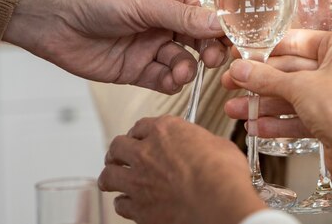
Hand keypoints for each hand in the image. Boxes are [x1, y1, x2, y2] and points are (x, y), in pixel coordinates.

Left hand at [3, 0, 226, 93]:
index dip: (221, 27)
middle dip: (210, 50)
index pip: (206, 12)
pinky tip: (171, 80)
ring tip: (182, 71)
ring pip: (184, 61)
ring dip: (188, 68)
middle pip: (200, 39)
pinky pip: (163, 78)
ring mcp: (150, 45)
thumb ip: (184, 16)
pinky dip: (171, 81)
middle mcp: (164, 19)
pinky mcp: (136, 68)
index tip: (235, 41)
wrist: (50, 17)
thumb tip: (220, 24)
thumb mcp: (145, 2)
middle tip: (213, 59)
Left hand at [98, 116, 265, 223]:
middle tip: (121, 154)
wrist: (218, 202)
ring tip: (112, 177)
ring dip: (111, 175)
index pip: (142, 125)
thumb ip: (202, 143)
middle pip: (118, 146)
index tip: (143, 135)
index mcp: (166, 130)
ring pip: (109, 175)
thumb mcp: (219, 144)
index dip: (141, 131)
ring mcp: (138, 181)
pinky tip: (127, 203)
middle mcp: (146, 152)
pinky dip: (123, 203)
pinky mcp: (138, 208)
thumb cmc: (222, 174)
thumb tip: (206, 148)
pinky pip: (120, 204)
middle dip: (118, 151)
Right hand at [223, 30, 331, 147]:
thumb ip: (266, 78)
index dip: (265, 48)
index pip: (296, 42)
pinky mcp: (331, 121)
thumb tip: (241, 69)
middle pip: (290, 71)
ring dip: (263, 104)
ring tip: (235, 109)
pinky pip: (299, 117)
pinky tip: (256, 127)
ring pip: (292, 96)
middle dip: (259, 80)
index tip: (242, 52)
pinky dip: (277, 122)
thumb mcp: (298, 86)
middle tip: (232, 82)